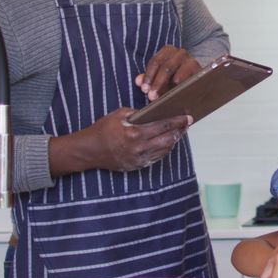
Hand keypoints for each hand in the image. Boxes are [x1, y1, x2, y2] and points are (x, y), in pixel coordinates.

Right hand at [49, 108, 191, 175]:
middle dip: (180, 130)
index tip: (187, 117)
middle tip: (187, 124)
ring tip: (179, 131)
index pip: (163, 126)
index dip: (178, 121)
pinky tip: (168, 142)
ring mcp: (140, 159)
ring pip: (165, 149)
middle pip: (169, 139)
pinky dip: (164, 149)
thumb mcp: (119, 114)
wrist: (90, 150)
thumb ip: (138, 113)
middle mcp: (140, 148)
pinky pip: (157, 157)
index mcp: (136, 133)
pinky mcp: (138, 165)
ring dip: (174, 140)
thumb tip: (155, 111)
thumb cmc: (103, 130)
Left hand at [135, 45, 200, 100]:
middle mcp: (180, 53)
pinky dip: (181, 88)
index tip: (144, 89)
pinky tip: (176, 95)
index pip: (155, 62)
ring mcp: (191, 61)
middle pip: (166, 68)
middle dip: (157, 83)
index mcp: (168, 51)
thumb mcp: (159, 78)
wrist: (195, 82)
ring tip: (162, 97)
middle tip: (152, 96)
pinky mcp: (200, 71)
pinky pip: (189, 80)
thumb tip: (138, 81)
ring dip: (169, 87)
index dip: (149, 76)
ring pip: (178, 75)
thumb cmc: (175, 78)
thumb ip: (149, 79)